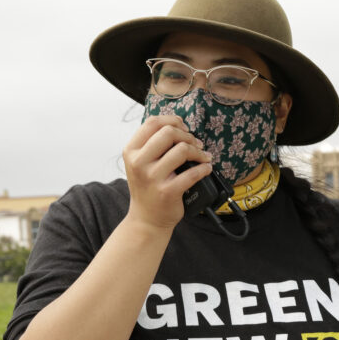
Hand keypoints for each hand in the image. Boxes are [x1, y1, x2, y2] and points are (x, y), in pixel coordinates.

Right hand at [122, 115, 212, 231]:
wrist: (146, 219)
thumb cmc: (147, 188)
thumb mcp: (140, 162)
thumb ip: (153, 143)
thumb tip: (178, 125)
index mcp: (131, 151)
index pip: (152, 122)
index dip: (172, 120)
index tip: (184, 127)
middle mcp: (139, 162)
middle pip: (168, 132)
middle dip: (187, 135)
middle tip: (196, 143)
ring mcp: (153, 177)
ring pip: (182, 150)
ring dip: (199, 151)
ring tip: (203, 156)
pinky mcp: (168, 191)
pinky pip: (192, 173)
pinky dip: (204, 168)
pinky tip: (206, 168)